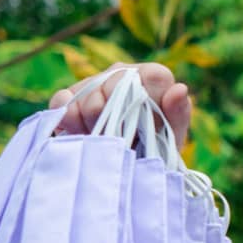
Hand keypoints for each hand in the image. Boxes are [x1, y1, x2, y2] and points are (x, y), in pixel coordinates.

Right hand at [48, 63, 191, 149]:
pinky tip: (83, 135)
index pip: (153, 76)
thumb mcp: (171, 139)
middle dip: (120, 122)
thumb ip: (177, 114)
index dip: (149, 106)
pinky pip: (62, 103)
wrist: (119, 169)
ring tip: (106, 142)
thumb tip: (179, 88)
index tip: (147, 128)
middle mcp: (122, 73)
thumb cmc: (153, 151)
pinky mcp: (67, 96)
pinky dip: (70, 123)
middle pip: (115, 87)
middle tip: (123, 141)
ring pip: (88, 100)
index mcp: (153, 78)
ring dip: (96, 129)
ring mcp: (93, 82)